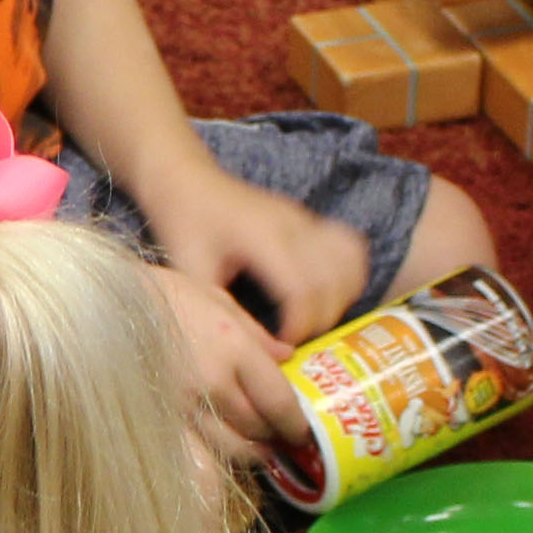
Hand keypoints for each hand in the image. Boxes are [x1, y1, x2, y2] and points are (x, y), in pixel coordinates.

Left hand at [139, 157, 368, 344]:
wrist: (184, 178)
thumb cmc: (182, 224)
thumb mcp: (194, 275)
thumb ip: (232, 315)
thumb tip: (274, 354)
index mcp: (262, 238)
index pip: (303, 290)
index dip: (301, 325)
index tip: (285, 343)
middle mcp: (293, 225)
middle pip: (333, 281)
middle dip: (322, 319)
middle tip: (297, 337)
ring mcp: (305, 219)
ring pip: (350, 262)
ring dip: (342, 297)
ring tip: (314, 318)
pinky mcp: (309, 219)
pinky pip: (349, 245)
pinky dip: (349, 273)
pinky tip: (330, 293)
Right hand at [150, 261, 312, 468]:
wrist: (107, 303)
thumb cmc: (163, 293)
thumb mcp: (216, 299)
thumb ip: (255, 333)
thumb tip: (286, 356)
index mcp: (234, 348)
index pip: (279, 401)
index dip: (295, 424)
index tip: (302, 431)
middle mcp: (213, 381)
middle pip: (258, 428)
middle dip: (274, 437)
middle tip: (280, 437)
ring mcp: (183, 403)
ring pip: (229, 447)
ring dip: (248, 451)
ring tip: (254, 447)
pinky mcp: (160, 416)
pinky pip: (195, 451)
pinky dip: (212, 457)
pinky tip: (217, 451)